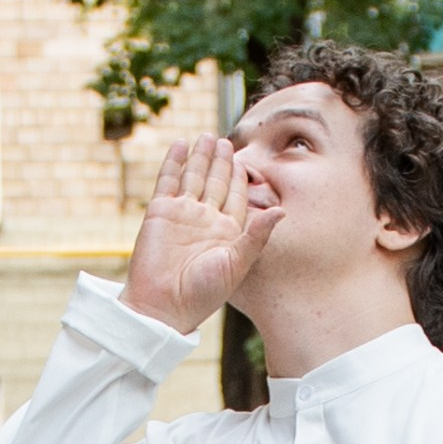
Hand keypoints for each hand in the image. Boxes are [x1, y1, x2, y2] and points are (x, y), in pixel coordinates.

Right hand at [123, 135, 275, 337]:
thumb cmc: (203, 293)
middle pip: (215, 182)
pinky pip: (168, 180)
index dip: (240, 177)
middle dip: (220, 161)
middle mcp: (205, 220)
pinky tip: (181, 145)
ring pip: (193, 177)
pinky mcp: (160, 211)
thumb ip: (257, 237)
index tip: (245, 160)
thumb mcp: (237, 264)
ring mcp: (181, 214)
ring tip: (207, 137)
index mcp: (227, 232)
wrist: (163, 306)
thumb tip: (282, 211)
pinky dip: (174, 162)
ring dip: (200, 157)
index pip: (236, 196)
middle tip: (225, 141)